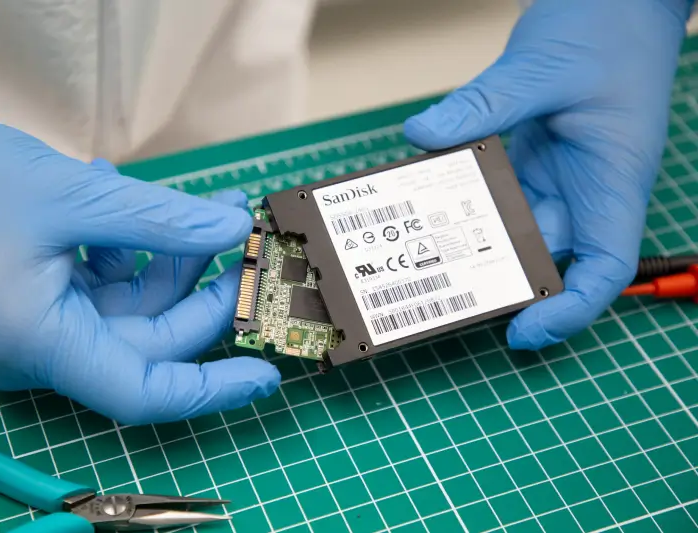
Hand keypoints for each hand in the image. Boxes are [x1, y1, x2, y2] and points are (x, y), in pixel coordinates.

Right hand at [0, 105, 279, 424]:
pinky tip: (123, 201)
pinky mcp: (34, 302)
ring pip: (129, 309)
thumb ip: (161, 221)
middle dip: (198, 287)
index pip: (143, 390)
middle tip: (234, 233)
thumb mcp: (74, 197)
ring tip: (193, 204)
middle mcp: (38, 347)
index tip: (265, 371)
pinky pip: (101, 289)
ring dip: (167, 258)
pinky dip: (126, 249)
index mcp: (39, 341)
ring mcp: (36, 326)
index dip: (211, 388)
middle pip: (147, 339)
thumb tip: (227, 233)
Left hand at [404, 0, 690, 348]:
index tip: (525, 330)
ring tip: (427, 246)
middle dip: (499, 275)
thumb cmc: (608, 29)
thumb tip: (424, 136)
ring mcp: (559, 174)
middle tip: (443, 285)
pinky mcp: (535, 157)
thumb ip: (483, 106)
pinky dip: (467, 198)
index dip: (569, 310)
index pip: (604, 267)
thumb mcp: (542, 69)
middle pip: (546, 254)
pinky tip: (433, 198)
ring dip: (474, 236)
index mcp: (610, 182)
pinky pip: (497, 190)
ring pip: (513, 224)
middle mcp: (585, 188)